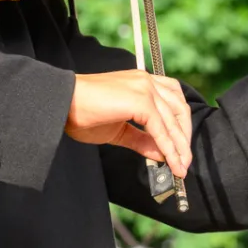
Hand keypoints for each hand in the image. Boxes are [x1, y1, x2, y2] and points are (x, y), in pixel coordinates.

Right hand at [65, 70, 192, 177]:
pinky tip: (170, 161)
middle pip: (179, 109)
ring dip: (179, 146)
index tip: (181, 150)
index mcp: (141, 82)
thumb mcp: (118, 130)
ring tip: (180, 166)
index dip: (180, 127)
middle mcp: (146, 81)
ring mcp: (144, 87)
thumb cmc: (83, 113)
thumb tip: (162, 154)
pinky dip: (168, 147)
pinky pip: (160, 128)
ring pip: (172, 119)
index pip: (172, 102)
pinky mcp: (140, 100)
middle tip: (184, 162)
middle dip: (184, 137)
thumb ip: (142, 140)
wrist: (63, 103)